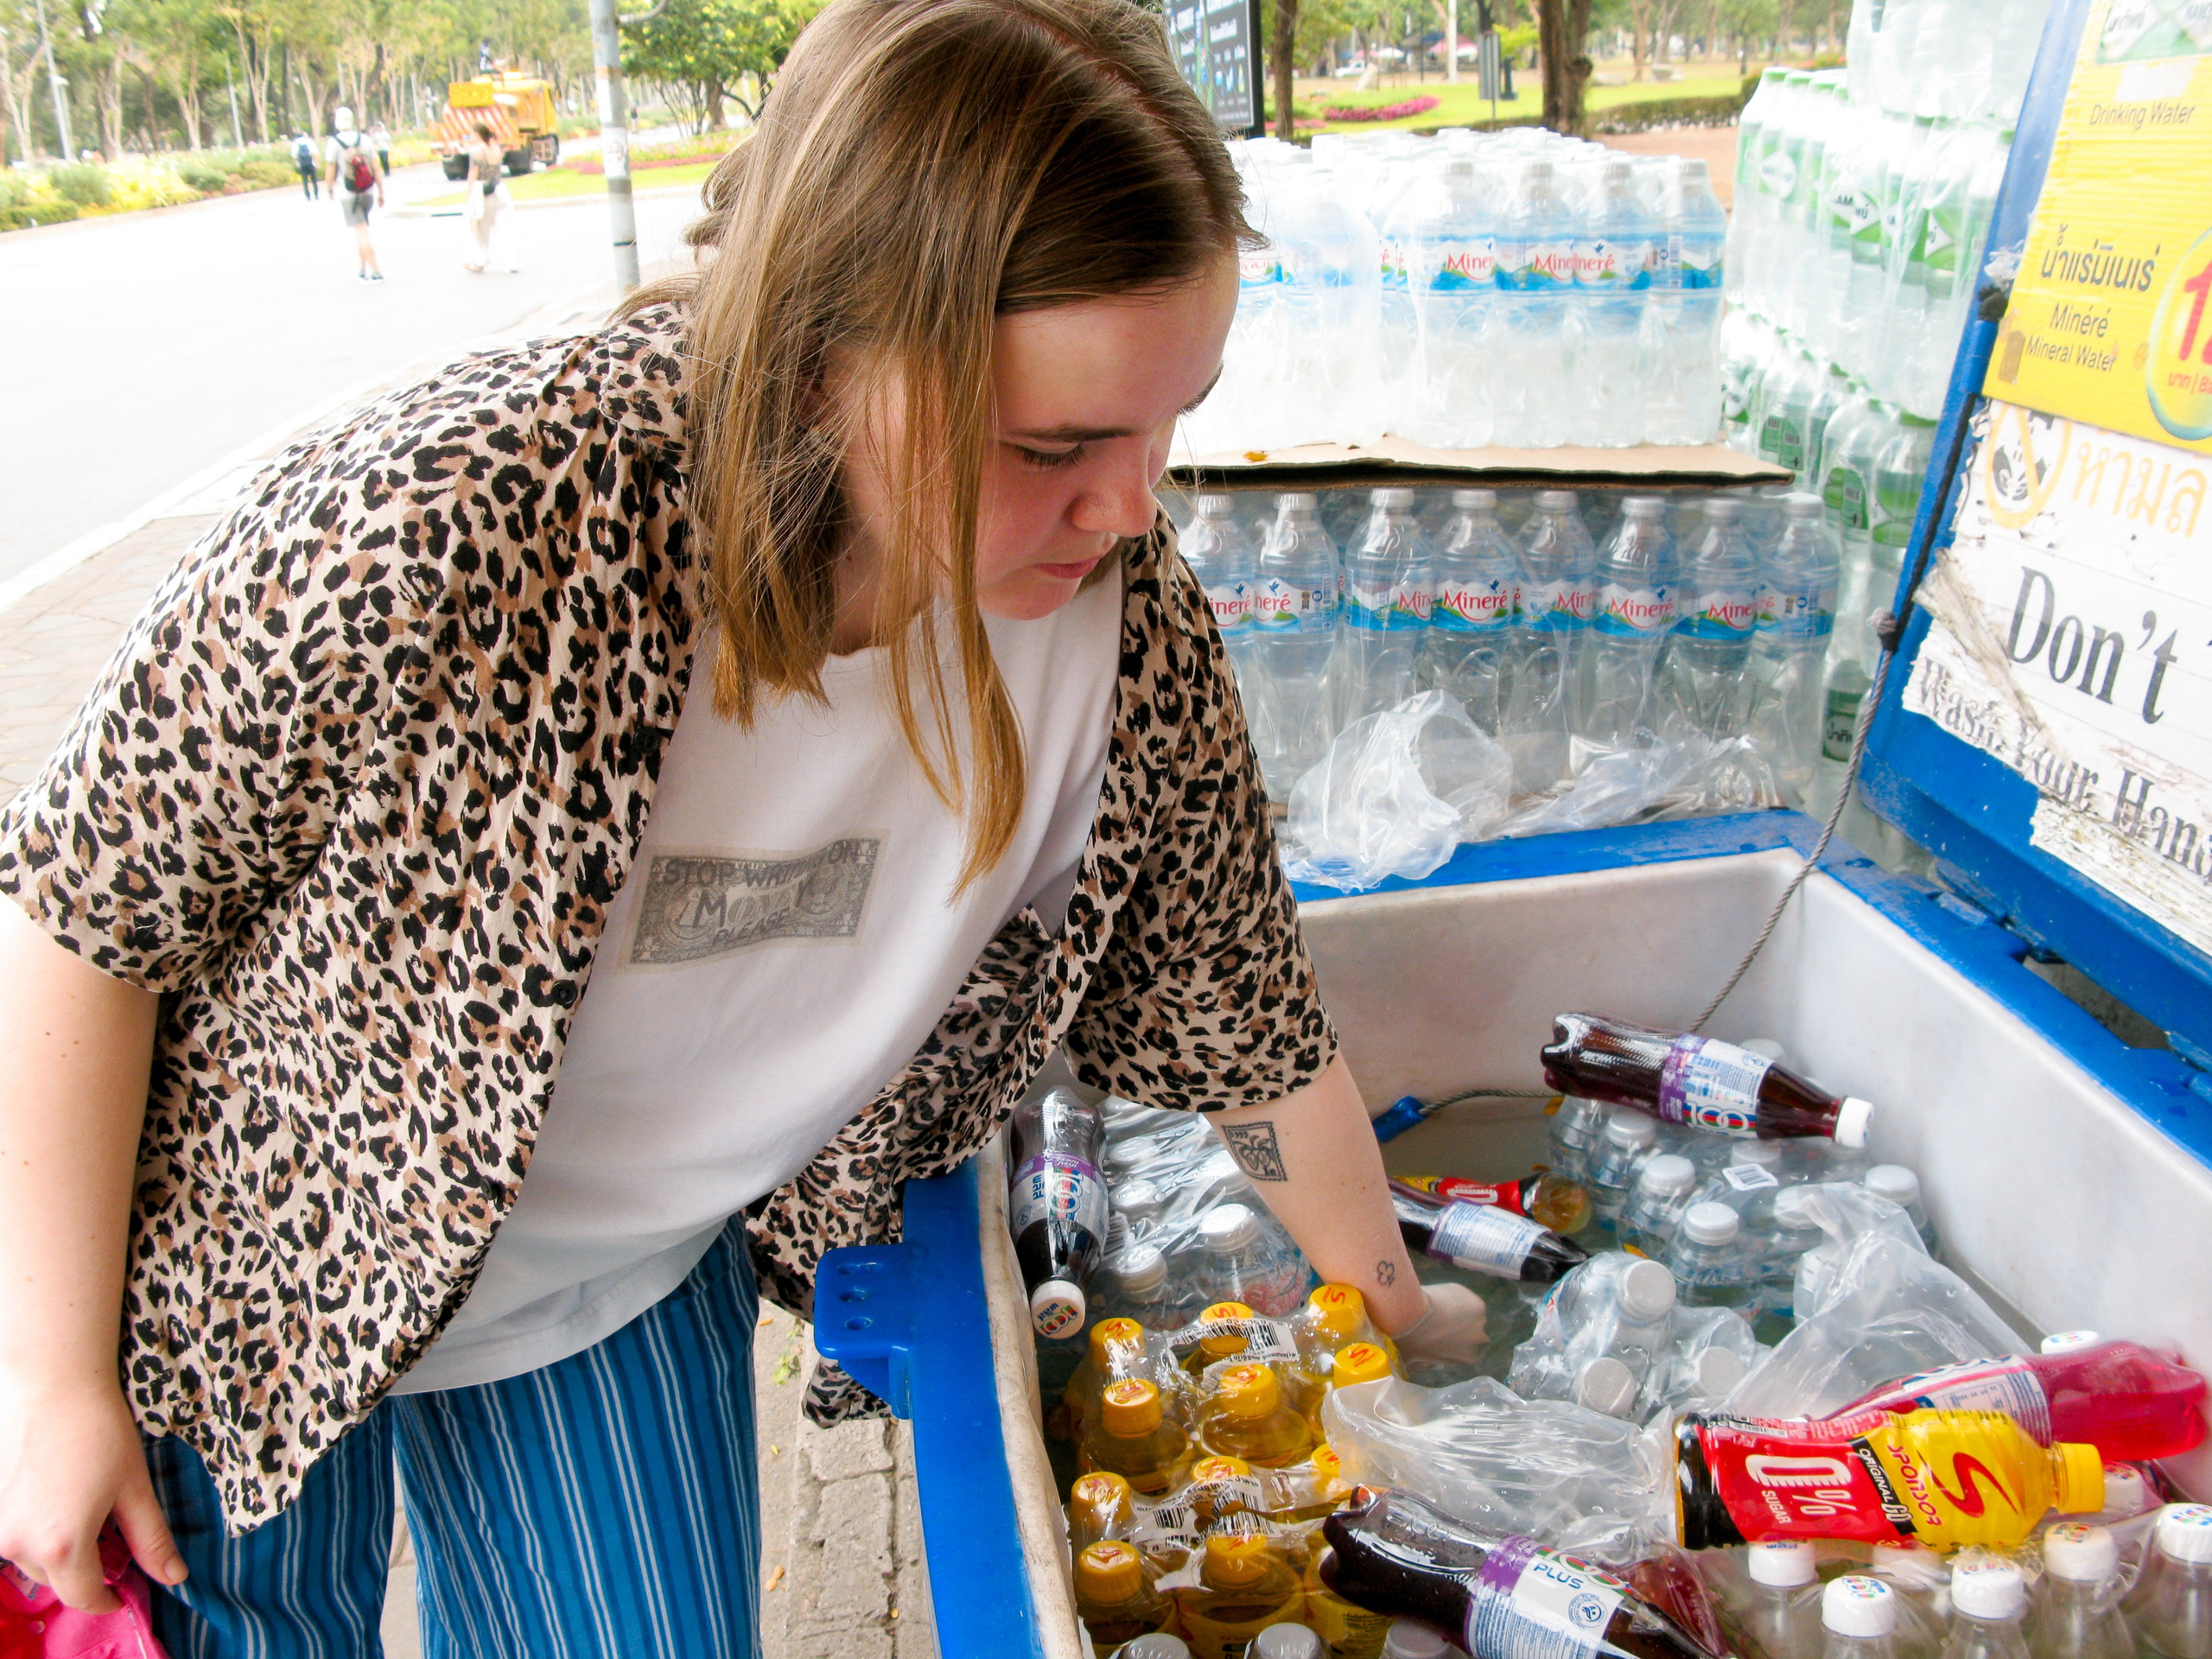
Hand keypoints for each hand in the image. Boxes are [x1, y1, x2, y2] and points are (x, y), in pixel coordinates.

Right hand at [0, 1377, 184, 1610]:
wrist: (51, 1384)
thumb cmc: (99, 1430)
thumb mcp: (134, 1487)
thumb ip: (151, 1539)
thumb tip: (173, 1578)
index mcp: (62, 1545)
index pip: (84, 1596)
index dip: (107, 1599)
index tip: (122, 1593)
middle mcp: (18, 1544)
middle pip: (56, 1577)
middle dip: (84, 1566)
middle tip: (108, 1534)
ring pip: (30, 1557)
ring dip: (55, 1546)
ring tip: (79, 1503)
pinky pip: (11, 1534)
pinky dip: (33, 1526)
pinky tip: (53, 1493)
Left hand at [1390, 1282, 1486, 1367]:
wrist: (1413, 1315)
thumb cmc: (1410, 1341)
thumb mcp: (1415, 1359)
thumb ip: (1425, 1362)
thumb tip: (1419, 1362)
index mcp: (1466, 1357)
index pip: (1466, 1350)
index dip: (1456, 1340)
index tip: (1444, 1332)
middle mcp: (1477, 1341)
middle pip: (1474, 1331)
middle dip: (1462, 1325)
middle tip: (1443, 1317)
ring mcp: (1479, 1321)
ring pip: (1472, 1313)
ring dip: (1461, 1309)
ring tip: (1442, 1305)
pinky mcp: (1478, 1304)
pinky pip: (1468, 1298)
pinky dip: (1458, 1296)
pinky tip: (1443, 1296)